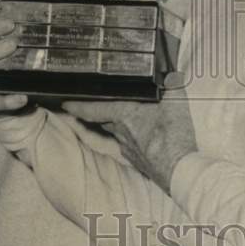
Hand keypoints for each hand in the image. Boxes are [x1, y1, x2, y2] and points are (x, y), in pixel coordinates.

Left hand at [64, 97, 197, 194]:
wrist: (178, 170)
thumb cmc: (172, 136)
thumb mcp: (175, 103)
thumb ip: (171, 85)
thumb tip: (172, 74)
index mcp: (125, 115)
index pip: (93, 109)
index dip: (78, 106)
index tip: (66, 104)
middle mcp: (122, 133)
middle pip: (104, 121)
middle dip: (98, 114)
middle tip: (94, 107)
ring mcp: (129, 149)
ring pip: (117, 134)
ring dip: (117, 126)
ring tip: (124, 119)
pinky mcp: (138, 161)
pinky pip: (130, 146)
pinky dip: (132, 140)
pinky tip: (142, 138)